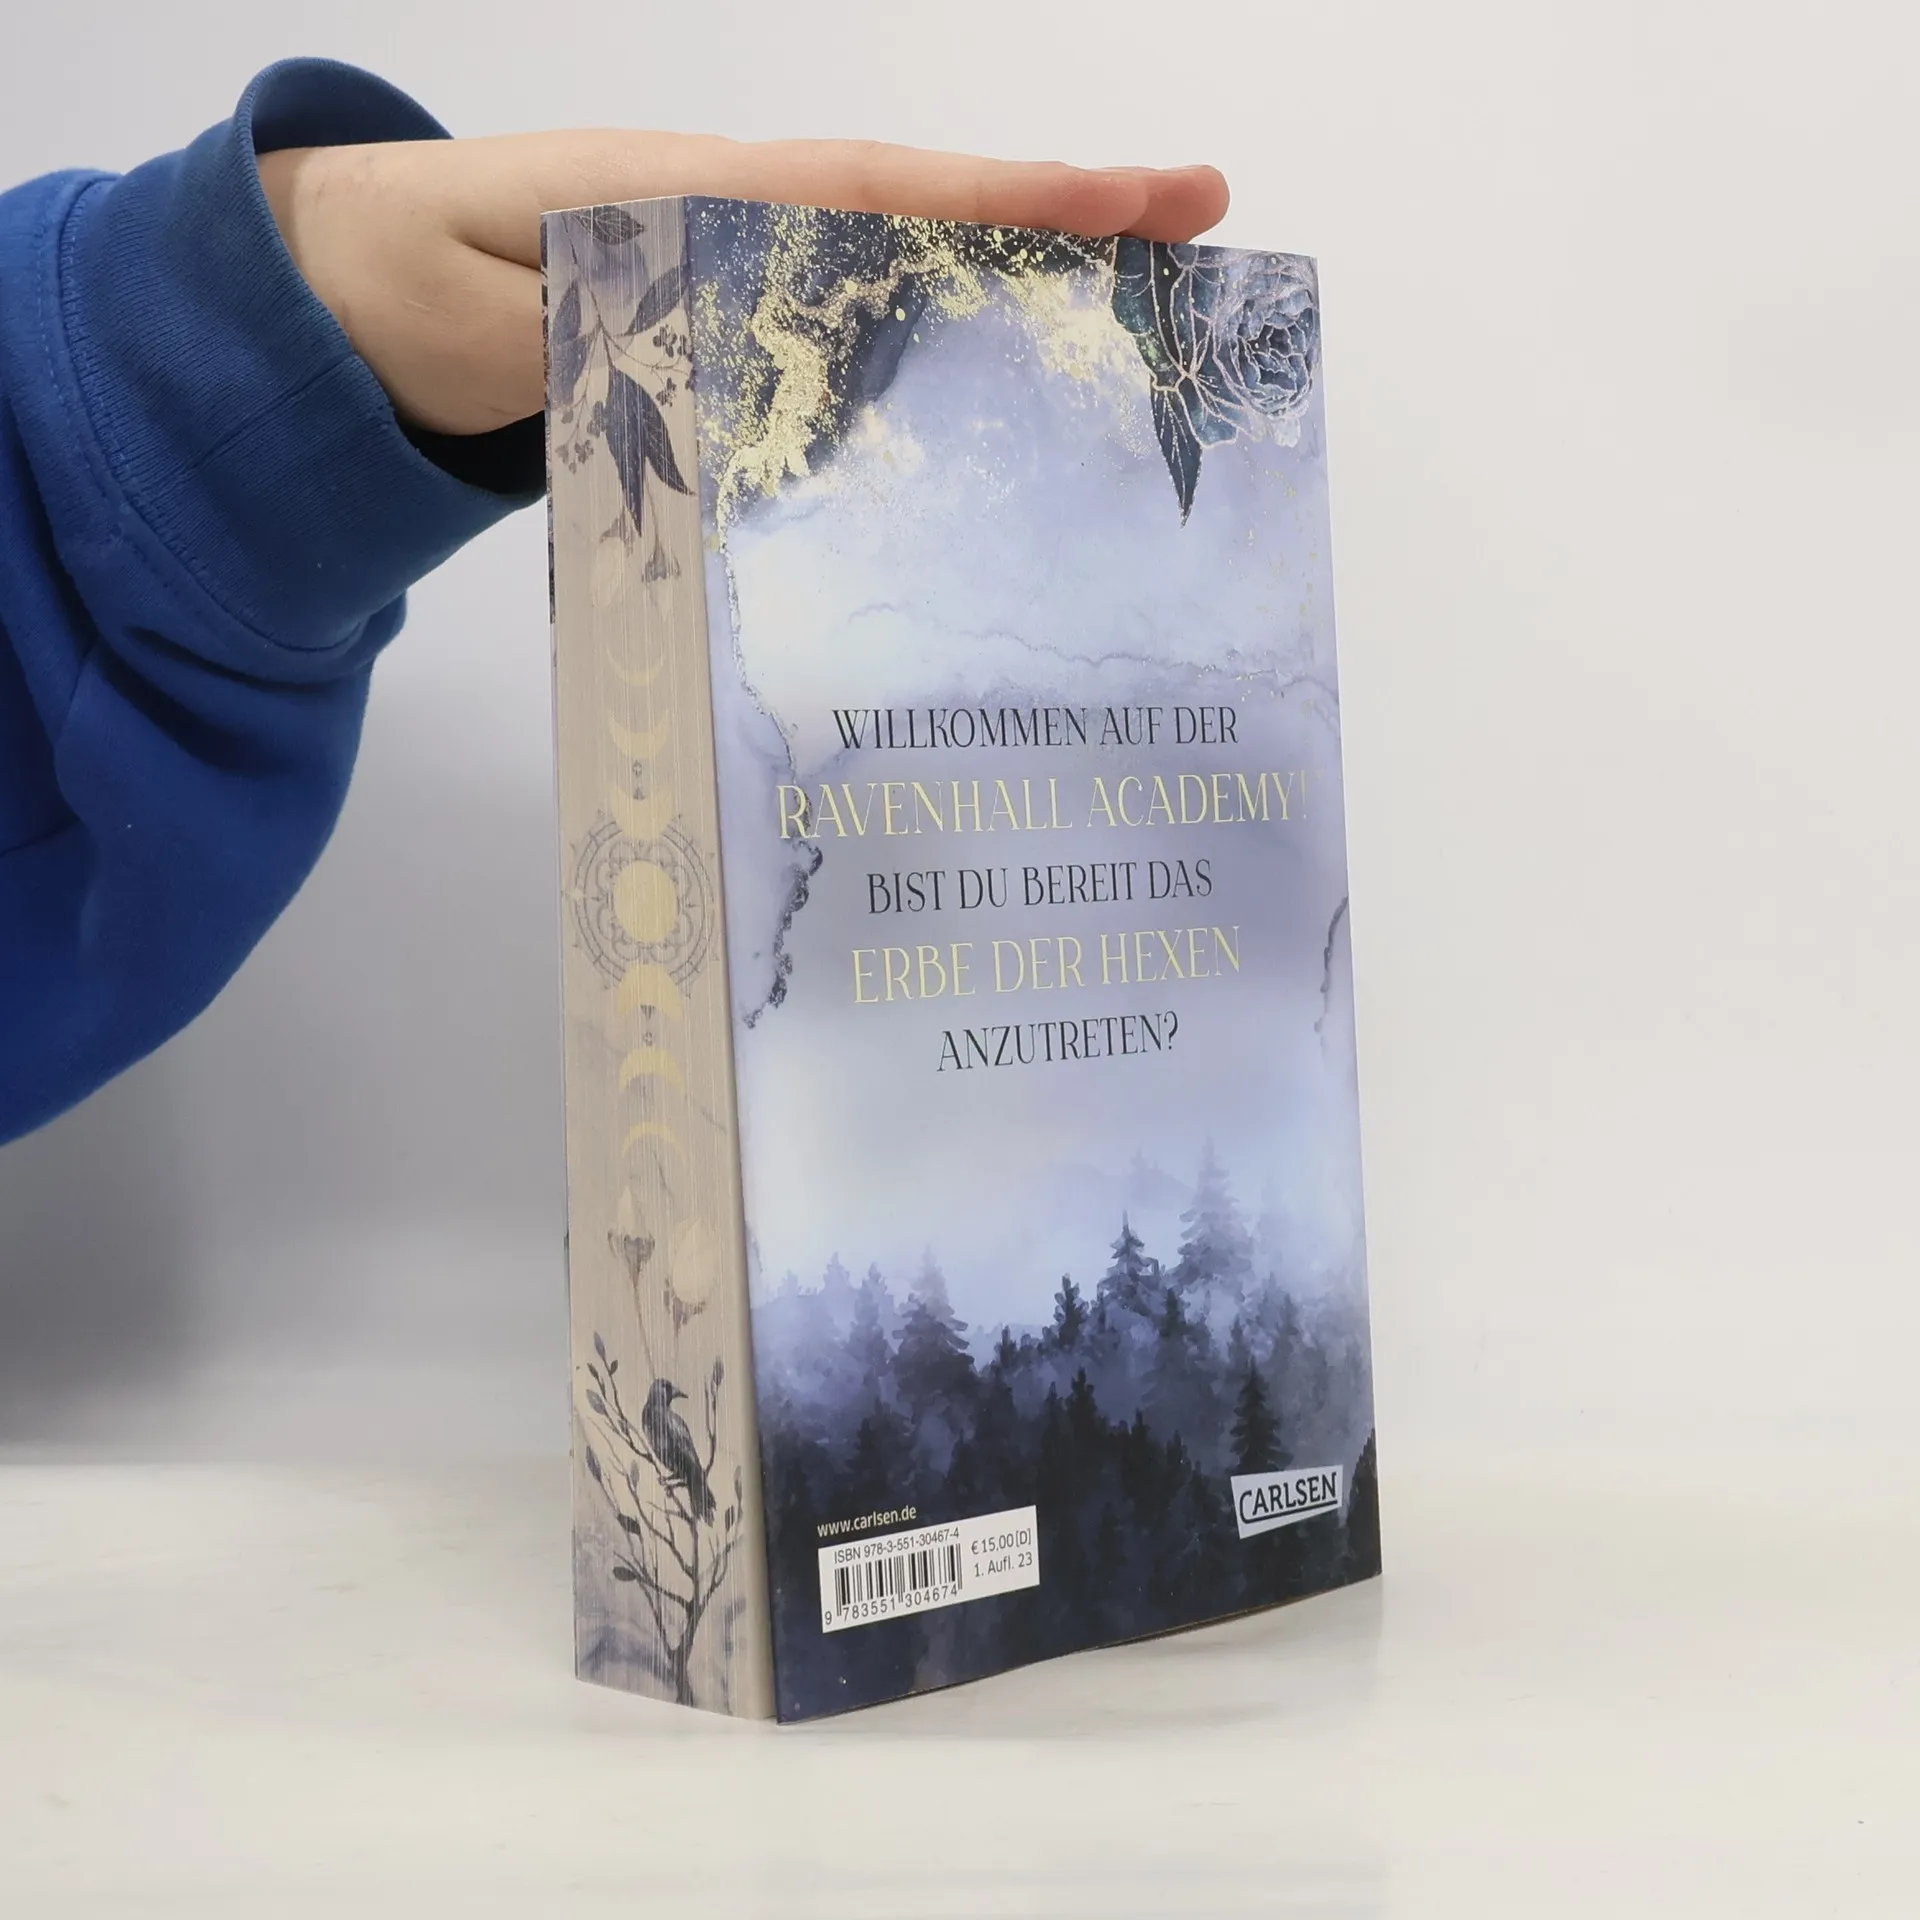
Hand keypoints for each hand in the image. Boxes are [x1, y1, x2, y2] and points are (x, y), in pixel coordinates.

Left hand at [259, 132, 1228, 436]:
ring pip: (903, 259)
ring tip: (1149, 301)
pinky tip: (1009, 365)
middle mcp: (737, 215)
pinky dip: (944, 324)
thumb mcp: (479, 318)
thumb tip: (739, 359)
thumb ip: (598, 339)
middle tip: (1203, 222)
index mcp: (689, 194)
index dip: (1000, 197)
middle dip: (1060, 215)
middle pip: (921, 208)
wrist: (347, 287)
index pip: (870, 191)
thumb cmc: (405, 285)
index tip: (1126, 200)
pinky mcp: (731, 316)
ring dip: (1024, 273)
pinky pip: (855, 315)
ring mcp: (741, 263)